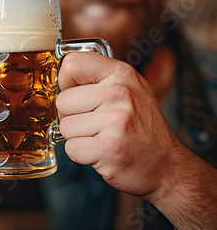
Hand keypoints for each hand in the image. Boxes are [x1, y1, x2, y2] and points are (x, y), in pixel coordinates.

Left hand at [56, 52, 179, 198]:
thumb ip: (98, 78)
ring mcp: (115, 121)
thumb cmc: (142, 127)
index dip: (66, 82)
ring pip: (65, 126)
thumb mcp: (129, 89)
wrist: (168, 166)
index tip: (76, 94)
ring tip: (101, 138)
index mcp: (122, 74)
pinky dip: (81, 155)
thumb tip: (61, 78)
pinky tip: (101, 152)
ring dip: (77, 137)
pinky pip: (71, 148)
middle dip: (70, 116)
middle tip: (94, 124)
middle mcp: (120, 93)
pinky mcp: (109, 148)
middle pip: (63, 100)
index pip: (72, 63)